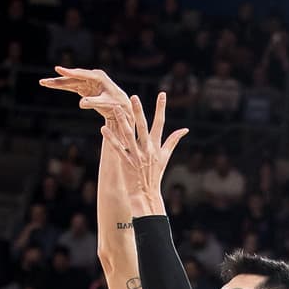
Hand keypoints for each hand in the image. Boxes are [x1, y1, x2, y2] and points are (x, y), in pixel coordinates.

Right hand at [39, 66, 131, 127]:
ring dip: (57, 83)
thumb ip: (94, 102)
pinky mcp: (85, 88)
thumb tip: (81, 103)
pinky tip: (52, 85)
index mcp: (98, 77)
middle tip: (44, 81)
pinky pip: (71, 87)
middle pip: (72, 78)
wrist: (121, 106)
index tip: (58, 69)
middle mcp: (92, 77)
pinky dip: (62, 87)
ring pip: (69, 82)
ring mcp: (87, 82)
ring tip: (43, 83)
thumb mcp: (106, 104)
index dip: (69, 73)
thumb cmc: (116, 104)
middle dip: (58, 79)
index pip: (81, 74)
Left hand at [98, 92, 188, 211]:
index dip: (161, 108)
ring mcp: (137, 156)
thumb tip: (185, 129)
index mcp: (156, 146)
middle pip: (143, 126)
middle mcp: (147, 149)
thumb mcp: (165, 156)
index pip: (160, 123)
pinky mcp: (126, 163)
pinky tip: (103, 129)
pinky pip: (117, 149)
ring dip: (123, 122)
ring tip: (116, 109)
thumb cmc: (155, 174)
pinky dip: (111, 139)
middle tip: (134, 97)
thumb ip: (173, 141)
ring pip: (129, 135)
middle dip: (139, 111)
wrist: (146, 194)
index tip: (162, 94)